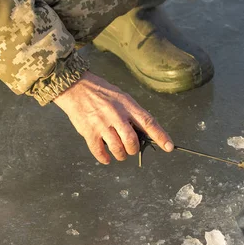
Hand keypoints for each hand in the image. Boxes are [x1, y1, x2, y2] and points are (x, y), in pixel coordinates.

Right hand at [53, 72, 173, 163]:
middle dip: (134, 149)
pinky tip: (107, 158)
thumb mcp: (122, 97)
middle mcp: (116, 115)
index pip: (148, 122)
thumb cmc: (101, 92)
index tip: (169, 147)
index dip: (160, 136)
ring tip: (120, 154)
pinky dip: (105, 158)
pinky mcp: (88, 131)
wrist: (74, 86)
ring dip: (121, 155)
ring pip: (117, 148)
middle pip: (132, 140)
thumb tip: (144, 132)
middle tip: (131, 149)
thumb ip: (132, 114)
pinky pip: (99, 151)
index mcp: (127, 105)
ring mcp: (101, 124)